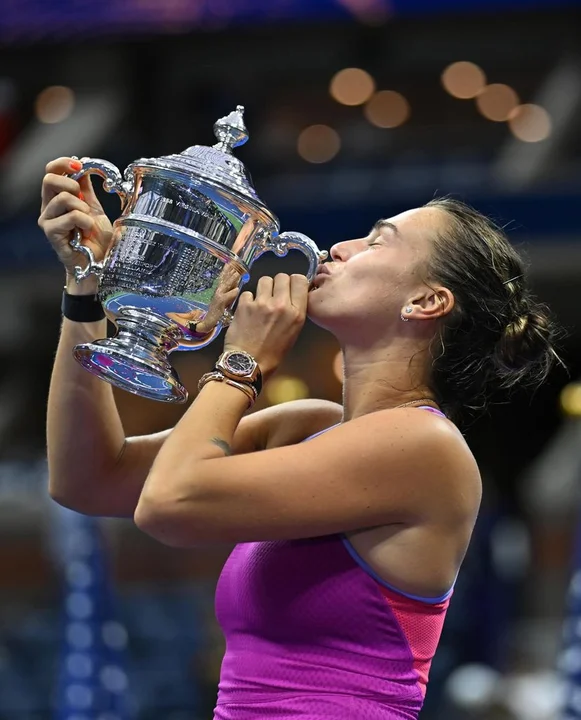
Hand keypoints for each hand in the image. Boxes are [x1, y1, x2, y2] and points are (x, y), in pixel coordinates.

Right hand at [38, 157, 113, 290]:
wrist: (97, 262)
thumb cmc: (95, 239)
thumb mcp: (95, 209)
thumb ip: (87, 190)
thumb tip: (84, 167)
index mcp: (57, 197)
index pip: (51, 170)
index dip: (64, 163)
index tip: (80, 164)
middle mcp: (48, 206)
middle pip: (49, 179)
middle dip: (72, 184)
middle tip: (83, 200)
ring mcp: (47, 220)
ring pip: (63, 198)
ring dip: (83, 208)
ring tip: (88, 222)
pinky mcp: (51, 233)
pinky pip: (70, 217)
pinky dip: (84, 221)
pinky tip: (86, 231)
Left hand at [223, 273, 308, 378]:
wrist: (249, 364)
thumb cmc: (273, 353)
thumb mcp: (293, 332)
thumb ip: (294, 311)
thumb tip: (290, 295)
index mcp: (296, 313)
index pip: (300, 280)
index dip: (294, 282)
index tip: (290, 288)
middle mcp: (281, 304)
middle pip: (282, 276)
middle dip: (278, 283)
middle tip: (273, 295)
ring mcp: (261, 303)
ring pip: (265, 280)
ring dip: (263, 288)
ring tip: (260, 301)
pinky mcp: (244, 305)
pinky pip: (248, 292)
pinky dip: (248, 299)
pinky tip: (248, 311)